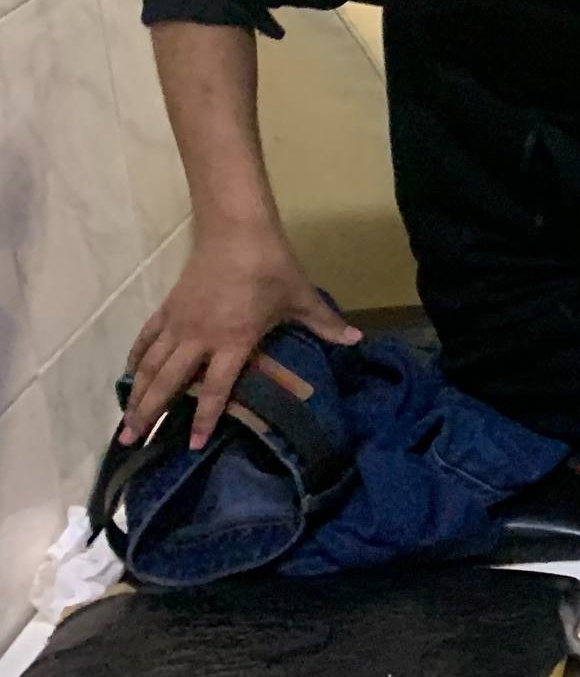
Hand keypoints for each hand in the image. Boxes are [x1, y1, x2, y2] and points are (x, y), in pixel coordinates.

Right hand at [122, 219, 360, 449]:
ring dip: (136, 393)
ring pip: (150, 365)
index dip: (203, 419)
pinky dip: (135, 358)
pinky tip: (128, 375)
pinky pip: (146, 338)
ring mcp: (179, 323)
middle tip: (130, 441)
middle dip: (150, 414)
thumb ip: (326, 324)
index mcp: (233, 342)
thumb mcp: (301, 297)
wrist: (237, 231)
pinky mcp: (168, 308)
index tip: (191, 445)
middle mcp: (200, 338)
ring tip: (124, 420)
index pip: (214, 390)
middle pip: (168, 383)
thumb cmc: (271, 266)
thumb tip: (358, 339)